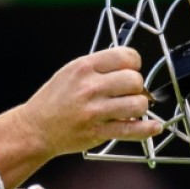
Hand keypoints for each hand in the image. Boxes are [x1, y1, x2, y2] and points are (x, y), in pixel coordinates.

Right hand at [21, 47, 161, 157]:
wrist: (36, 128)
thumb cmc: (54, 100)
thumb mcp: (70, 72)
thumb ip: (99, 67)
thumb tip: (129, 66)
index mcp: (84, 67)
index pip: (126, 56)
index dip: (133, 64)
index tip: (130, 70)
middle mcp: (90, 87)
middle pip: (135, 80)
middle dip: (136, 87)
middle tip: (127, 93)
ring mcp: (94, 111)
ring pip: (137, 104)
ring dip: (139, 107)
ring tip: (130, 109)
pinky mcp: (98, 132)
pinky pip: (131, 130)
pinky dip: (147, 129)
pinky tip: (154, 126)